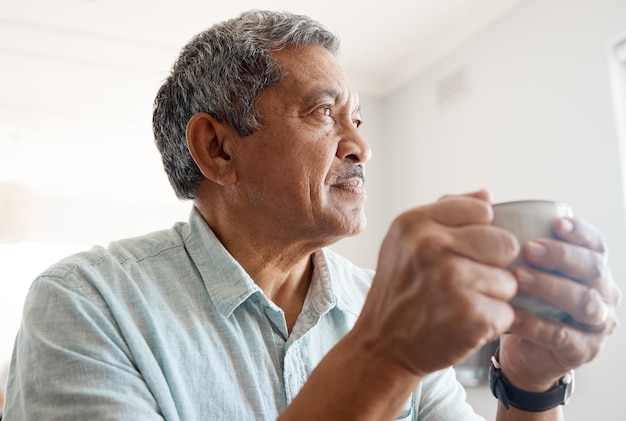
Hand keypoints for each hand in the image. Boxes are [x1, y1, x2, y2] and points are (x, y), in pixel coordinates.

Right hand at [352, 190, 518, 377]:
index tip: (462, 252)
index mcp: (414, 222)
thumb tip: (488, 195)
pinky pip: (507, 312)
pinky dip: (491, 323)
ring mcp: (451, 279)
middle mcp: (430, 246)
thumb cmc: (399, 291)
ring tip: (460, 304)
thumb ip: (447, 212)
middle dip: (494, 266)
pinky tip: (463, 324)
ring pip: (510, 281)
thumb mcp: (406, 241)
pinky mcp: (469, 313)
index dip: (480, 233)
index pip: (482, 211)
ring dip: (492, 298)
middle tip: (467, 281)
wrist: (381, 346)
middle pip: (504, 243)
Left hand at [499, 216, 620, 390]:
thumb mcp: (519, 267)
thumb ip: (508, 236)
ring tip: (518, 277)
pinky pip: (562, 336)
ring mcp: (597, 324)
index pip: (596, 244)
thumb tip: (484, 198)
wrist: (521, 350)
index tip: (556, 223)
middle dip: (562, 256)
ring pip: (584, 302)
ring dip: (551, 287)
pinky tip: (512, 314)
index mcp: (592, 267)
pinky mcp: (581, 351)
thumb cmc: (522, 300)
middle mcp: (603, 293)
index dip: (580, 232)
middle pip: (593, 269)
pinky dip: (536, 324)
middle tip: (529, 249)